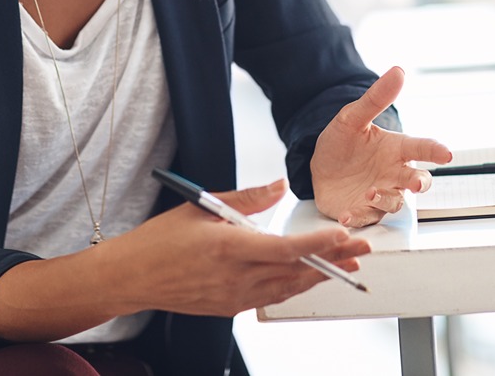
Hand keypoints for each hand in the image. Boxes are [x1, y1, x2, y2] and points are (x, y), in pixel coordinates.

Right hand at [105, 178, 371, 317]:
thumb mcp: (201, 206)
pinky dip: (294, 287)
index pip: (285, 248)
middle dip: (334, 259)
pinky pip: (271, 298)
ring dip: (319, 275)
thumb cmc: (161, 239)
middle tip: (363, 249)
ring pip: (288, 288)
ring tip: (347, 264)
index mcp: (227, 248)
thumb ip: (247, 198)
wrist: (131, 277)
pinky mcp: (228, 309)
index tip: (343, 234)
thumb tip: (280, 185)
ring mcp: (232, 297)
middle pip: (296, 271)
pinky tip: (309, 278)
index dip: (318, 243)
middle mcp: (234, 277)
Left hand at [311, 66, 452, 226]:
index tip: (446, 154)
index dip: (435, 151)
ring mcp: (380, 195)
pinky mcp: (362, 212)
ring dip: (384, 199)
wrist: (318, 166)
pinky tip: (347, 215)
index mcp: (396, 149)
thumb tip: (398, 70)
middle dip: (419, 183)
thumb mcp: (352, 117)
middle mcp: (393, 174)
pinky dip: (358, 218)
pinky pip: (365, 218)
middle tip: (415, 182)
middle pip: (417, 181)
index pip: (422, 148)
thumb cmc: (342, 141)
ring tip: (369, 191)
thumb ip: (376, 98)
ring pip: (394, 202)